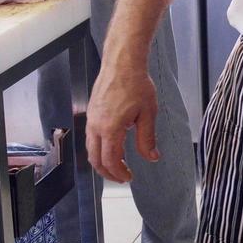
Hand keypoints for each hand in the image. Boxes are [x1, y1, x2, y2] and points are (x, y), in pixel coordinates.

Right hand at [87, 63, 159, 182]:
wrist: (122, 64)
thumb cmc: (136, 85)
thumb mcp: (148, 114)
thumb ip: (147, 138)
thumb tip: (152, 157)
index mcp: (110, 129)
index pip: (110, 160)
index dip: (119, 172)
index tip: (129, 177)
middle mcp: (96, 127)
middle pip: (95, 159)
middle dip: (107, 172)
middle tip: (122, 177)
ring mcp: (91, 120)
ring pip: (91, 149)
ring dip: (102, 161)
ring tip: (118, 165)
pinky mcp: (91, 113)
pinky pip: (90, 137)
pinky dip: (98, 149)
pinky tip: (112, 147)